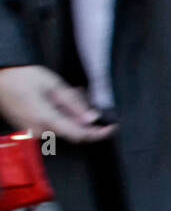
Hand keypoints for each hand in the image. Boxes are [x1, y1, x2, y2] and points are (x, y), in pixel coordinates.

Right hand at [0, 65, 115, 142]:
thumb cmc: (20, 75)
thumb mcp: (52, 84)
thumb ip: (74, 104)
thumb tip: (92, 118)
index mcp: (45, 120)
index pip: (79, 135)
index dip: (98, 133)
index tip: (111, 128)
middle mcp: (38, 130)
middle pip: (72, 130)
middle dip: (83, 116)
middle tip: (83, 96)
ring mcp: (31, 131)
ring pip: (62, 127)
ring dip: (72, 113)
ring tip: (71, 92)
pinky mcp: (27, 128)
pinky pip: (50, 125)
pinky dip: (59, 114)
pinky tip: (58, 99)